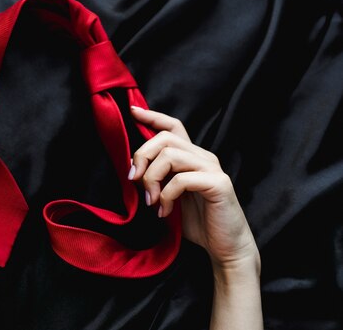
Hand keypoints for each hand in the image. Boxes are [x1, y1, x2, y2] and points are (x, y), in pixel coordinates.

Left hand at [128, 106, 259, 272]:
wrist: (225, 247)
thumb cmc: (197, 222)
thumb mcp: (168, 197)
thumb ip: (155, 180)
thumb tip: (133, 170)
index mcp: (191, 157)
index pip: (172, 127)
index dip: (152, 117)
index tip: (133, 110)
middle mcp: (203, 157)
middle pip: (164, 139)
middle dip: (142, 156)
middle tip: (134, 180)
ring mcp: (212, 169)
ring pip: (170, 155)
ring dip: (152, 179)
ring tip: (151, 202)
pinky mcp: (218, 184)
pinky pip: (182, 179)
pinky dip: (166, 195)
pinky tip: (163, 211)